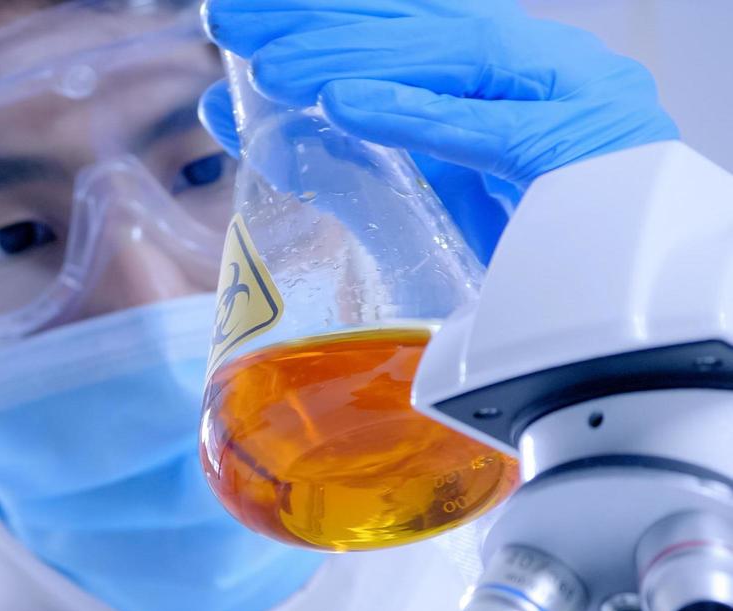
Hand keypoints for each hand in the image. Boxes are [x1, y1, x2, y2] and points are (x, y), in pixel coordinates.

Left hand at [197, 0, 677, 258]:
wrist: (630, 333)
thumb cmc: (527, 267)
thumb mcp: (417, 211)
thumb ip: (349, 169)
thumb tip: (260, 133)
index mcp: (501, 80)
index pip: (401, 28)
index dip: (321, 18)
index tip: (236, 20)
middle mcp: (537, 74)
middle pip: (418, 27)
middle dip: (318, 19)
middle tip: (227, 19)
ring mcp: (569, 105)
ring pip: (450, 61)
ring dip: (351, 59)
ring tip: (271, 67)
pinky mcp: (584, 156)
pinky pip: (490, 130)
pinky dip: (416, 114)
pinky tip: (345, 105)